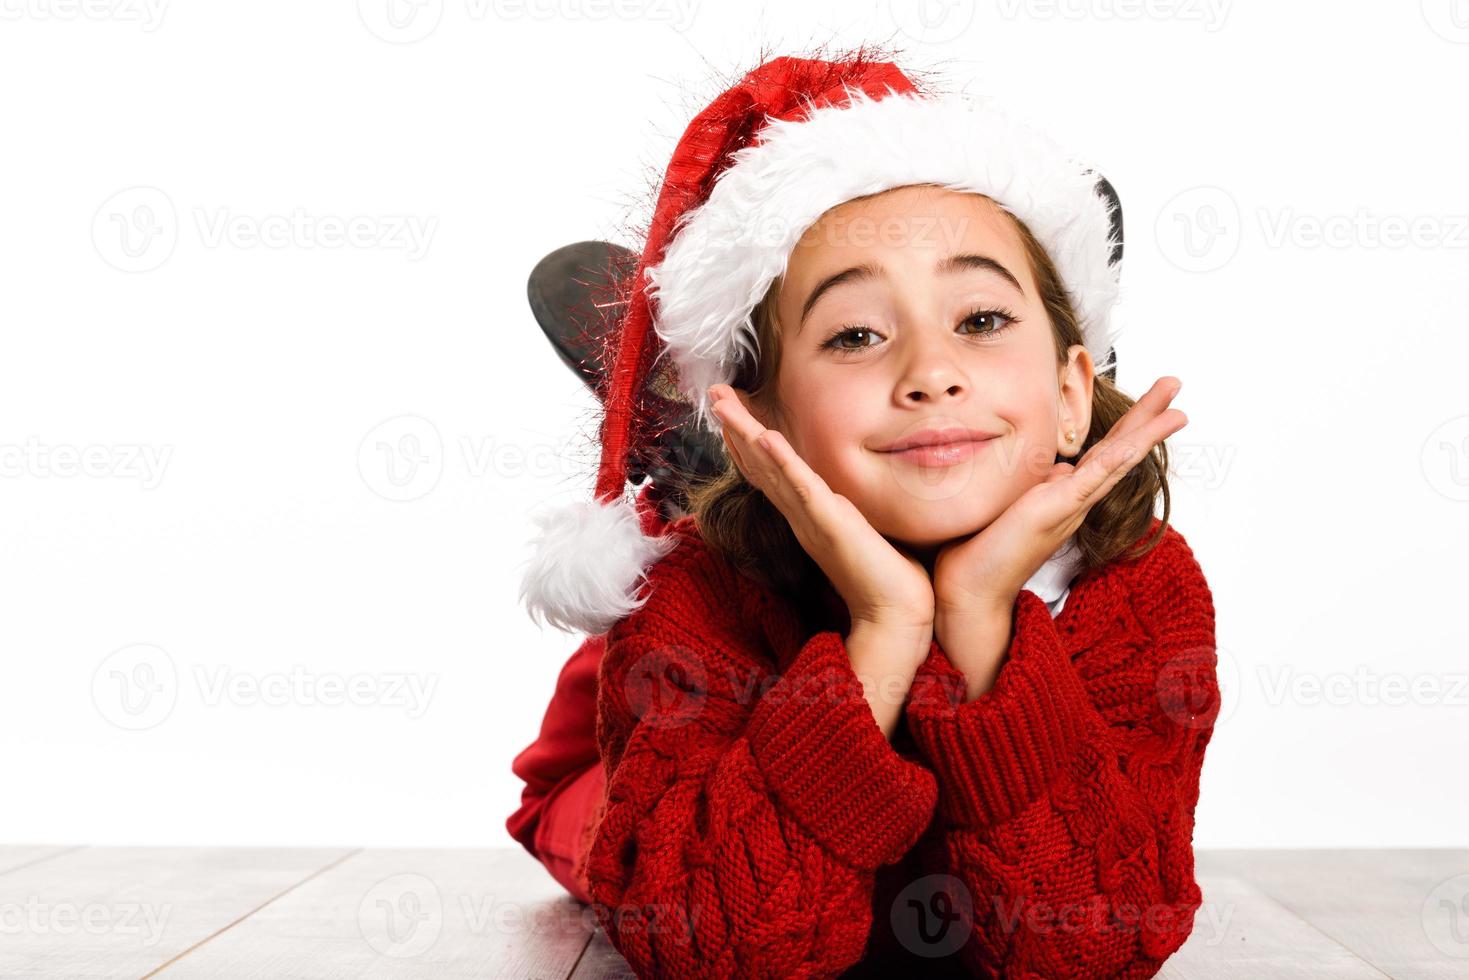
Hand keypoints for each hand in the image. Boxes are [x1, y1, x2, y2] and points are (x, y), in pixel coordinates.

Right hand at [708, 384, 934, 644]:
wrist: (895, 613)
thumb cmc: (885, 576)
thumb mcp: (859, 530)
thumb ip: (846, 511)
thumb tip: (846, 497)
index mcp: (806, 515)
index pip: (769, 471)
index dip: (747, 440)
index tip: (731, 410)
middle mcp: (800, 515)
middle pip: (758, 464)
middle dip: (735, 426)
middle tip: (714, 393)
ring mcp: (810, 518)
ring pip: (769, 469)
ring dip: (744, 435)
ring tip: (723, 405)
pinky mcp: (829, 523)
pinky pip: (801, 487)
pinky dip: (781, 462)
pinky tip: (765, 437)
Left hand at [933, 376, 1188, 616]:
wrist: (970, 589)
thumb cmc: (981, 549)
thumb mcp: (1012, 503)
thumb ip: (1038, 486)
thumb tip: (1056, 469)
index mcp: (1064, 495)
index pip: (1103, 453)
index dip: (1127, 427)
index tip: (1149, 403)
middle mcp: (1075, 500)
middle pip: (1119, 449)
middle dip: (1148, 417)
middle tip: (1174, 384)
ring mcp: (1070, 504)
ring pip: (1118, 459)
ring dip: (1148, 429)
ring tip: (1177, 405)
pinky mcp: (1057, 509)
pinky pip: (1096, 476)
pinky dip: (1121, 454)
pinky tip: (1141, 436)